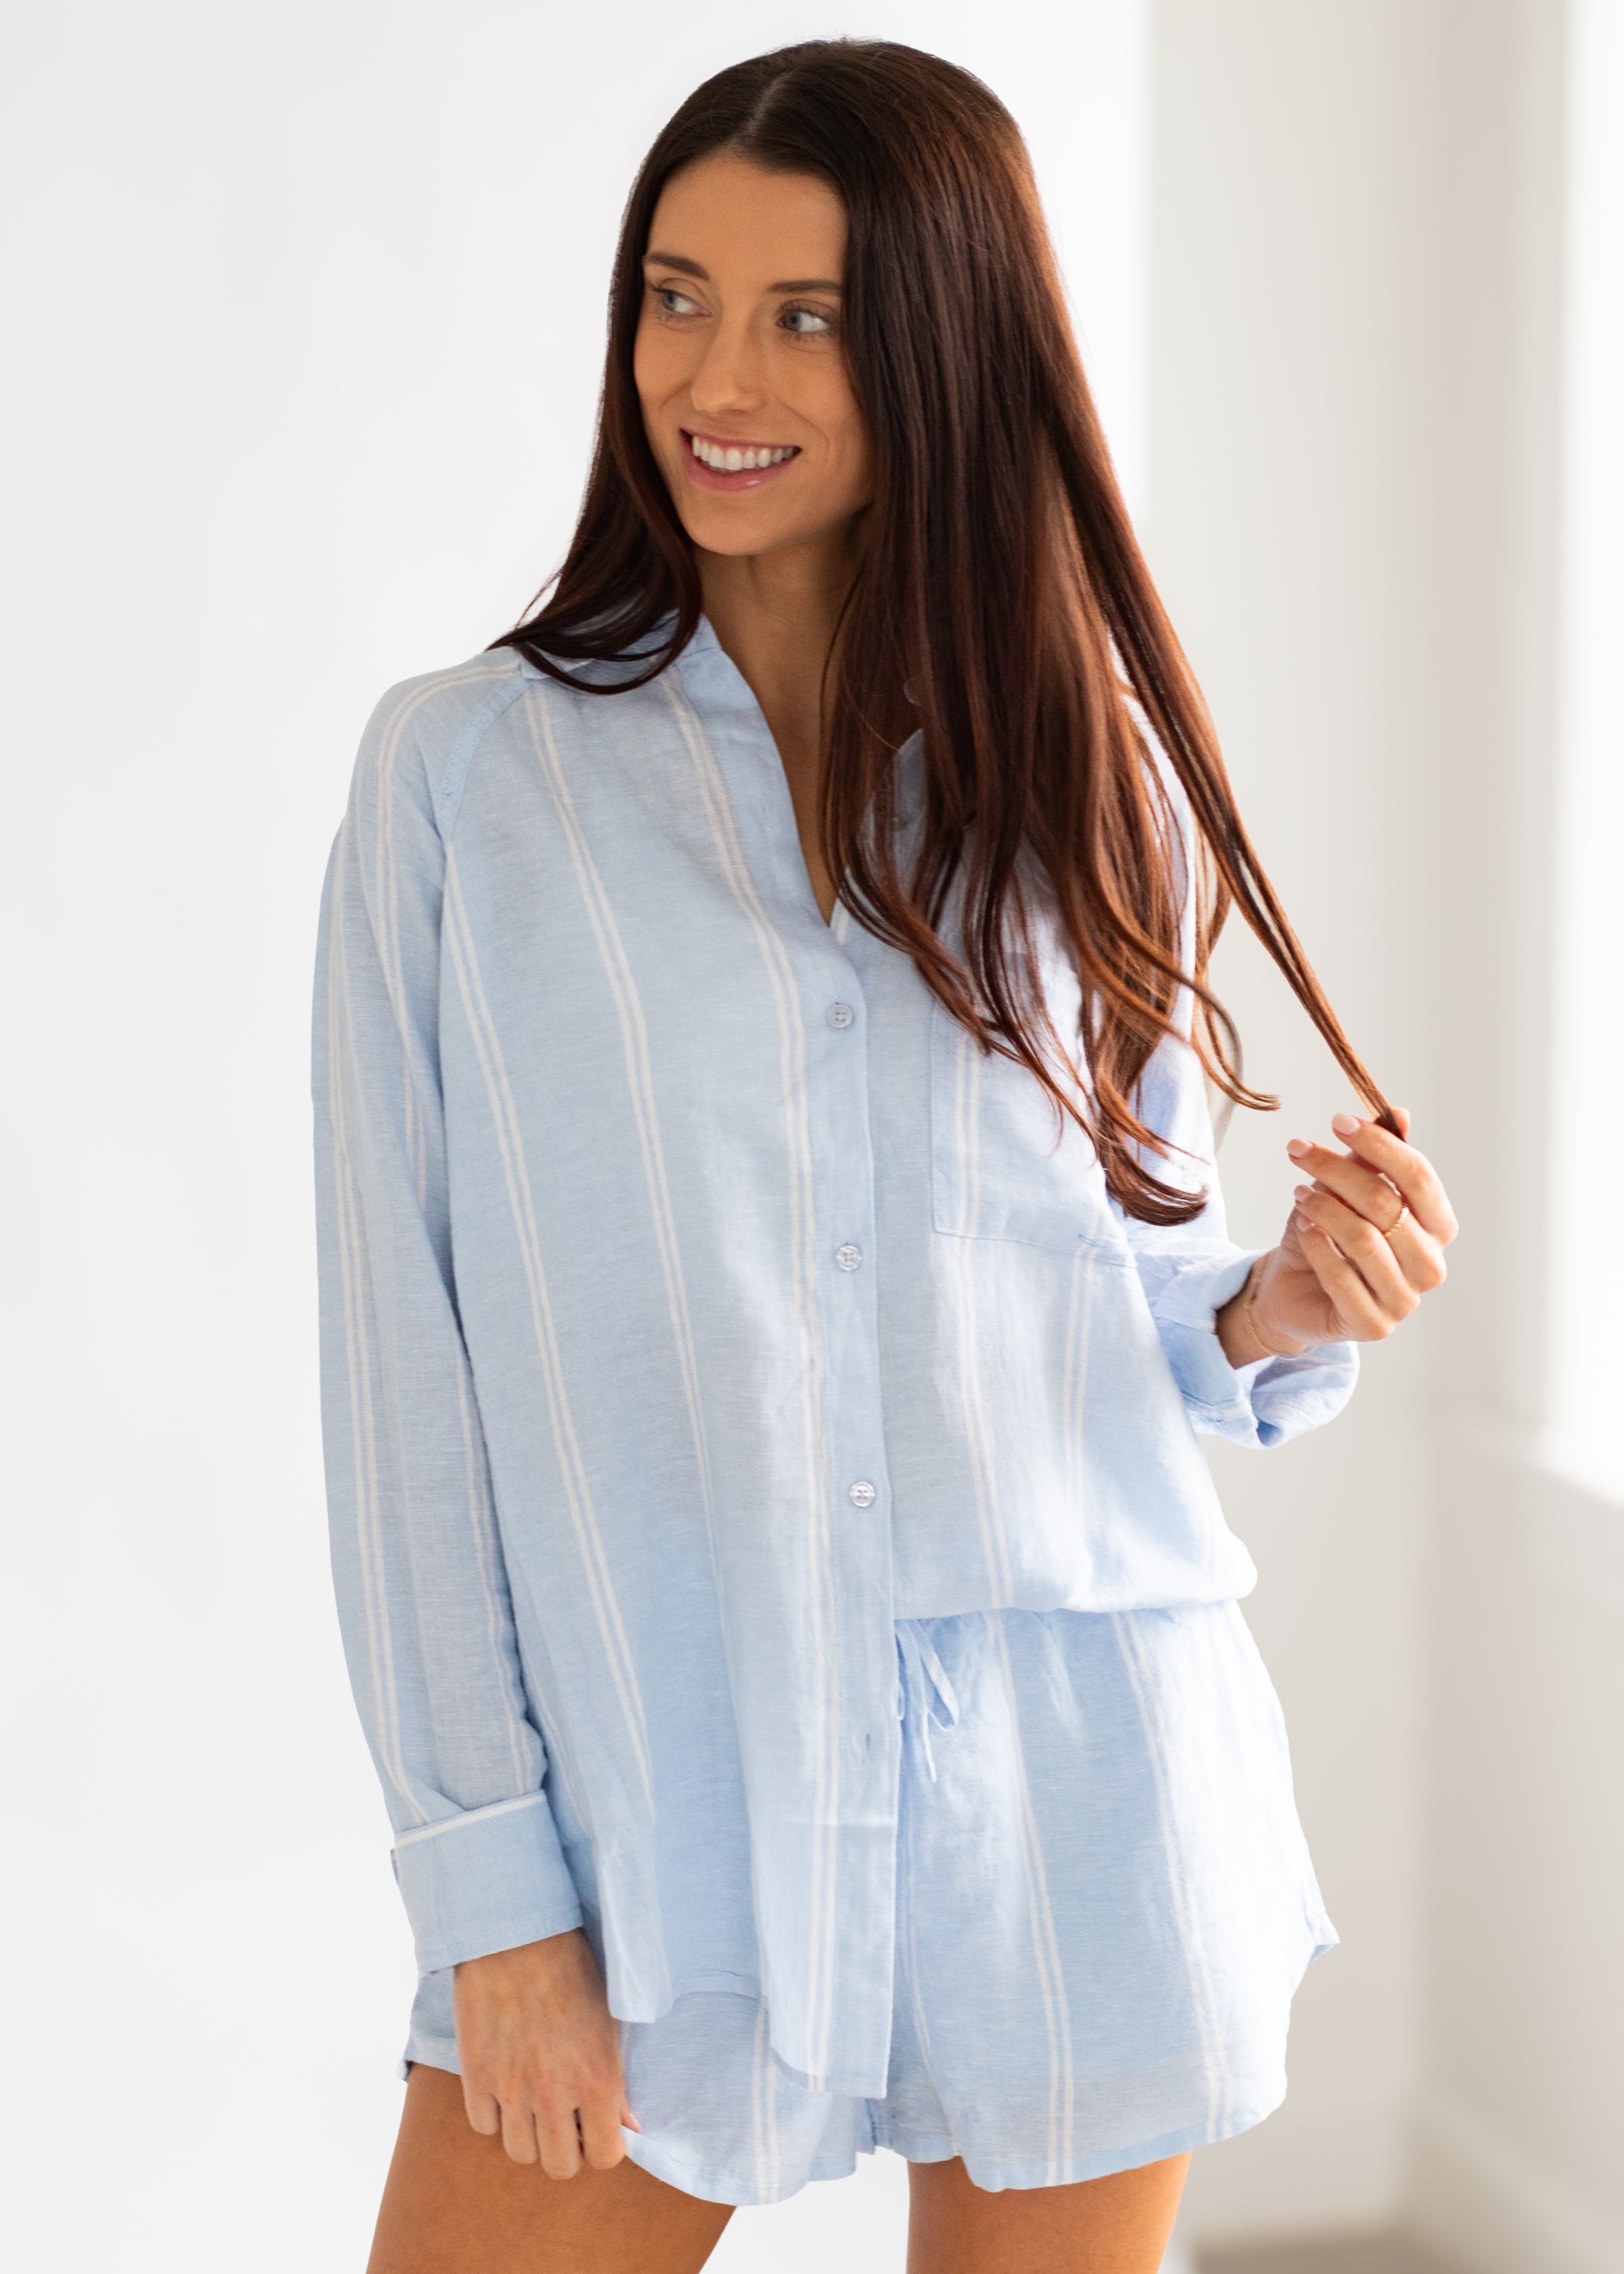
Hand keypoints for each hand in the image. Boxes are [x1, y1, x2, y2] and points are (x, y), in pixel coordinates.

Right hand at [453, 1927, 638, 2175]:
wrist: (517, 1935)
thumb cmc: (572, 1970)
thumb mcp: (608, 2022)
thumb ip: (616, 2082)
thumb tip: (629, 2127)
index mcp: (598, 2081)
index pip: (606, 2157)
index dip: (602, 2145)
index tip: (595, 2125)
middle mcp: (555, 2095)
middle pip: (559, 2167)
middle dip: (565, 2148)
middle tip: (564, 2118)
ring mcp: (511, 2090)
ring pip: (519, 2152)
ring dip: (528, 2133)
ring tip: (532, 2100)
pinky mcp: (476, 2078)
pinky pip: (484, 2126)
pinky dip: (493, 2113)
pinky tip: (503, 2084)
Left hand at [1217, 1108, 1456, 1362]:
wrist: (1294, 1288)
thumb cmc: (1328, 1234)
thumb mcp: (1345, 1190)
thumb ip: (1373, 1157)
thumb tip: (1398, 1113)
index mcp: (1437, 1228)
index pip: (1419, 1178)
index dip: (1380, 1145)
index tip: (1337, 1121)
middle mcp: (1431, 1265)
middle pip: (1387, 1204)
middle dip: (1337, 1170)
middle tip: (1297, 1150)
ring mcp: (1406, 1300)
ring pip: (1364, 1239)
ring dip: (1323, 1208)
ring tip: (1297, 1193)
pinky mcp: (1373, 1326)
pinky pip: (1342, 1277)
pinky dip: (1317, 1246)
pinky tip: (1302, 1229)